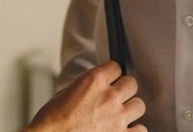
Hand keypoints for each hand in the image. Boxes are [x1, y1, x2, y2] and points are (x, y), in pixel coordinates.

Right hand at [26, 61, 145, 131]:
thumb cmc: (52, 123)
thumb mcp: (66, 93)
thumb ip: (87, 87)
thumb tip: (95, 89)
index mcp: (93, 81)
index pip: (116, 67)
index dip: (112, 74)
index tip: (110, 80)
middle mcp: (108, 97)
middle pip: (132, 84)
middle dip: (124, 90)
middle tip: (116, 98)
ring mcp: (117, 118)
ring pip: (139, 105)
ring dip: (130, 110)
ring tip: (121, 116)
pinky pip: (141, 130)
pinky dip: (134, 131)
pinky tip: (124, 131)